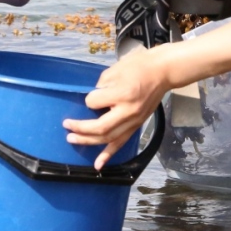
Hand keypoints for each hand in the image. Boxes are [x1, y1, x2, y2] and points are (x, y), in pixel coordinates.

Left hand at [62, 46, 170, 169]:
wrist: (163, 72)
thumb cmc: (139, 66)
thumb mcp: (115, 69)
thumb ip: (102, 85)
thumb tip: (92, 99)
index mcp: (122, 94)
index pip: (94, 102)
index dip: (88, 100)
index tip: (89, 96)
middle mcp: (128, 111)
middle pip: (100, 127)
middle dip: (80, 128)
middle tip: (67, 126)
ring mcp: (134, 121)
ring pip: (108, 138)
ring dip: (88, 141)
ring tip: (72, 139)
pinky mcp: (137, 126)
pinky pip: (121, 143)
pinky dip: (108, 155)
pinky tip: (98, 164)